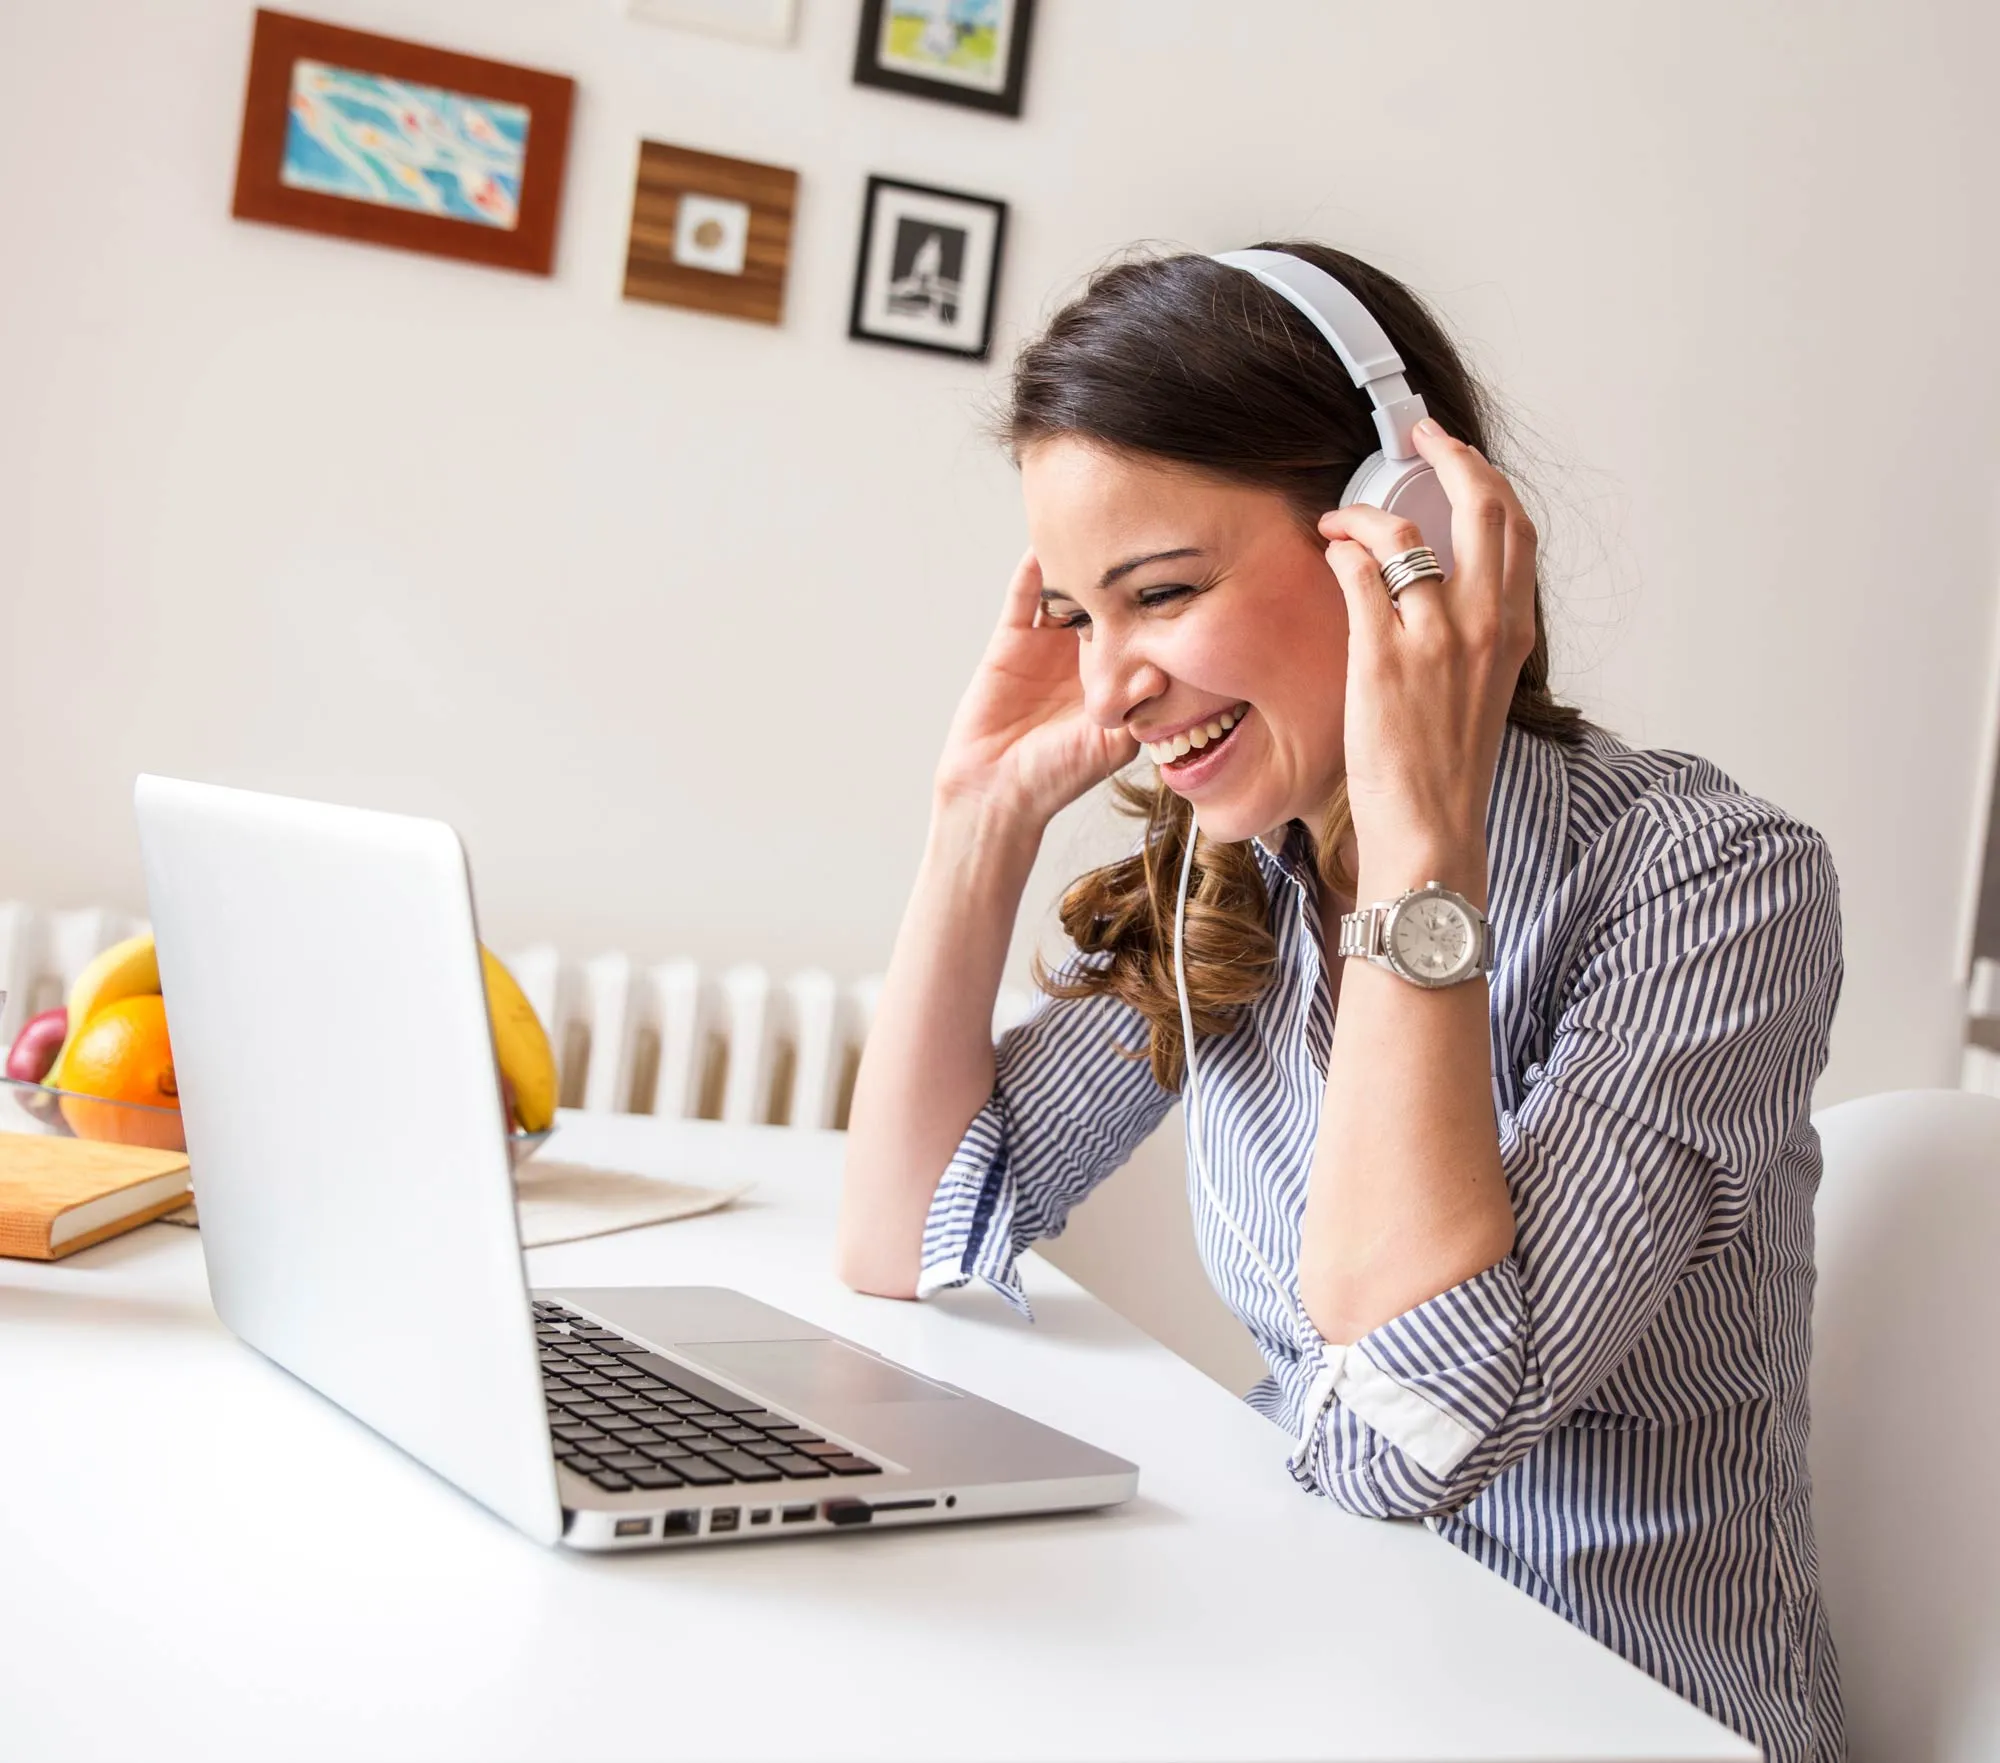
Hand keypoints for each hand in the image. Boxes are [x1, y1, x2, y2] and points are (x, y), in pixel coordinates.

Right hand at [933, 550, 1139, 828]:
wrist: (997, 791)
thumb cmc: (1056, 777)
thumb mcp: (1110, 745)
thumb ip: (1136, 709)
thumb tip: (1160, 671)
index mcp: (1111, 676)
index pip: (1135, 628)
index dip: (1150, 603)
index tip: (1172, 570)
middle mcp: (1081, 655)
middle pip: (1103, 600)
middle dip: (1118, 574)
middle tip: (1138, 536)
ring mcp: (1045, 644)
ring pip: (1066, 592)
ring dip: (1077, 565)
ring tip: (1097, 527)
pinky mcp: (1010, 641)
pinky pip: (1023, 598)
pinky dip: (1032, 571)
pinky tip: (1045, 545)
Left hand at [1317, 421, 1538, 904]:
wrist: (1431, 830)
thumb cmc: (1446, 769)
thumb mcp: (1482, 690)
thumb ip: (1474, 635)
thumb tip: (1443, 589)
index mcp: (1514, 630)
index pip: (1516, 528)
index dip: (1484, 478)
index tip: (1455, 455)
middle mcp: (1485, 624)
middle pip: (1482, 506)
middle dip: (1447, 456)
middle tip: (1415, 438)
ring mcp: (1435, 639)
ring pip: (1405, 534)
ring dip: (1364, 512)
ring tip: (1338, 519)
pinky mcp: (1384, 659)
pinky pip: (1359, 575)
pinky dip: (1341, 552)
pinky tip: (1328, 555)